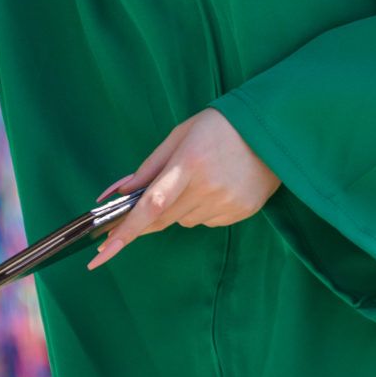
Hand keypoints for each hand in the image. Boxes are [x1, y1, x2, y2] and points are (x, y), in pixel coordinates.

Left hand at [89, 109, 278, 269]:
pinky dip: (200, 210)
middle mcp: (208, 188)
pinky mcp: (242, 213)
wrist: (269, 131)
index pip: (152, 204)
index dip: (127, 229)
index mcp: (188, 164)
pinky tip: (215, 186)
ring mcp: (227, 204)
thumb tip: (118, 193)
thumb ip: (148, 167)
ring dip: (178, 208)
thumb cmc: (217, 127)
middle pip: (163, 218)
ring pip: (184, 221)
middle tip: (137, 207)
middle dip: (144, 218)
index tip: (105, 249)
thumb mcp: (178, 136)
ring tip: (197, 178)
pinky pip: (206, 222)